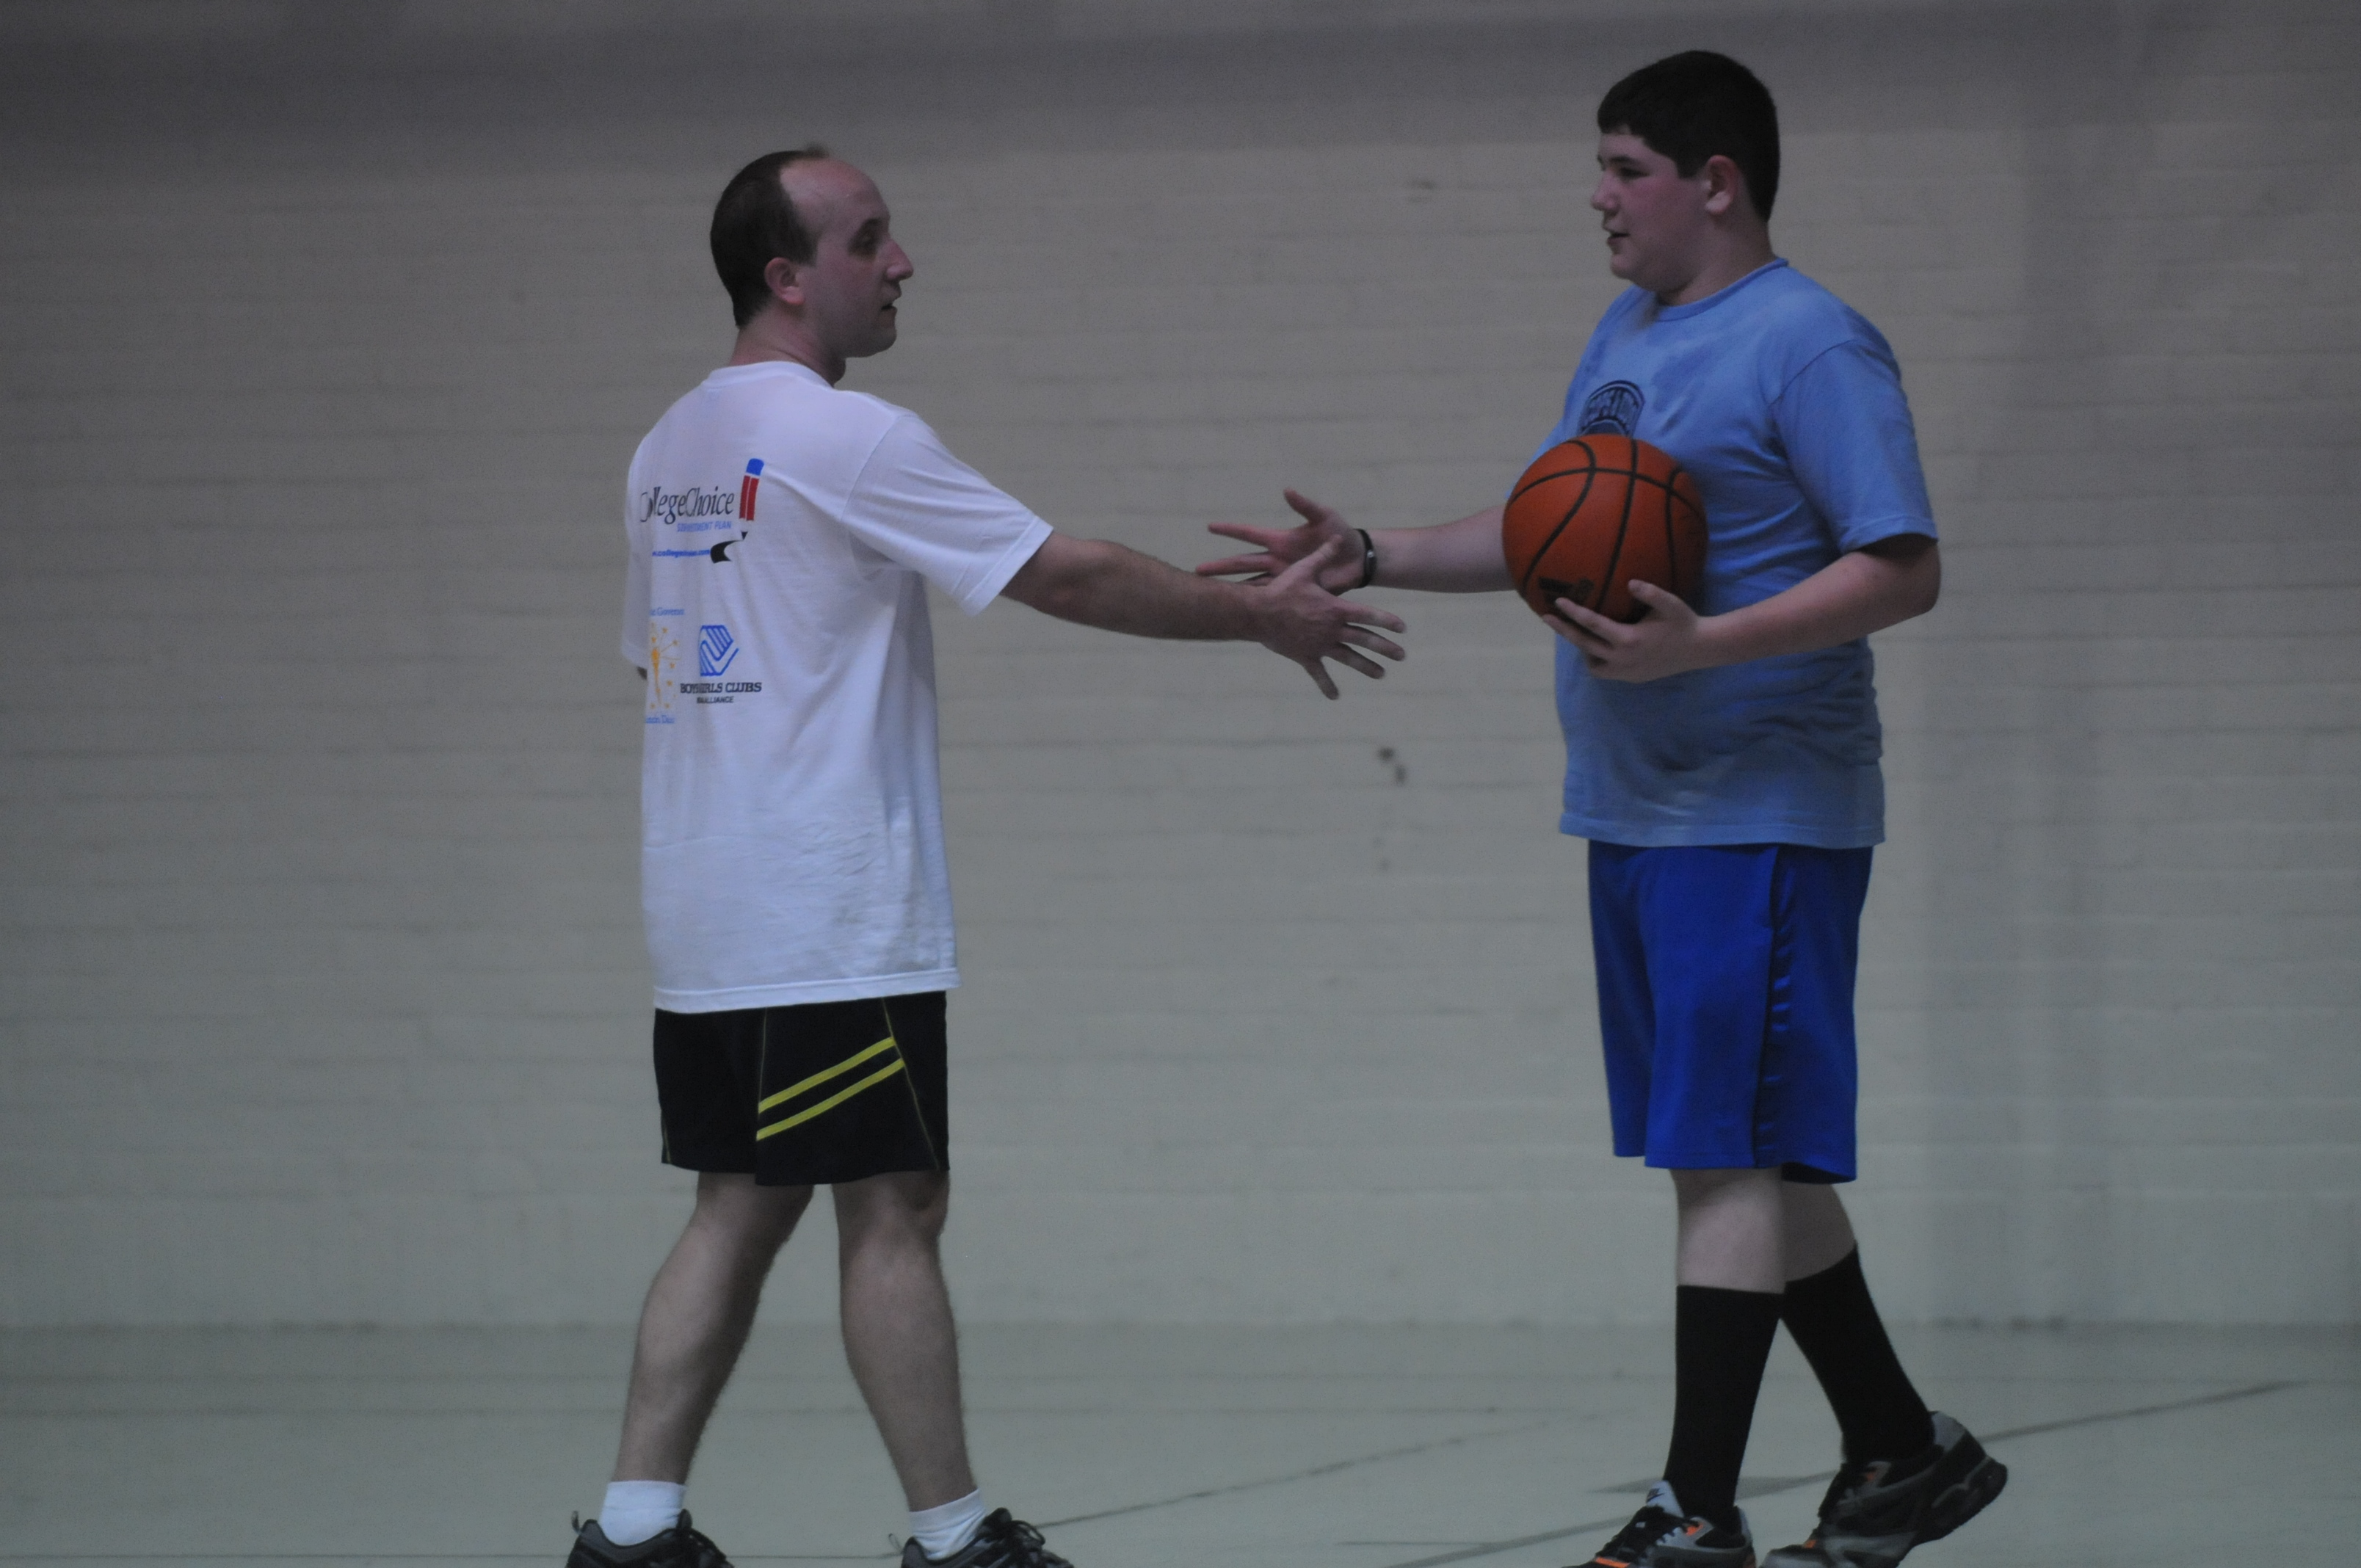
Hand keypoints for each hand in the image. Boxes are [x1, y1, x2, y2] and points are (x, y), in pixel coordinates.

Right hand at [1199, 489, 1368, 593]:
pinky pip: (1271, 601)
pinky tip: (1240, 615)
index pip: (1250, 534)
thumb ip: (1306, 506)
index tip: (1210, 527)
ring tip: (1212, 595)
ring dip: (1233, 590)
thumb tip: (1287, 490)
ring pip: (1251, 584)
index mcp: (1280, 540)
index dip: (1231, 530)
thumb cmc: (1342, 535)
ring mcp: (1283, 578)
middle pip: (1242, 563)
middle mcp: (1277, 559)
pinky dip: (1256, 606)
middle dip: (1221, 567)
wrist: (1358, 560)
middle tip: (1198, 571)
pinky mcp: (1294, 593)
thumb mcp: (1325, 517)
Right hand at [1256, 539, 1406, 697]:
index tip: (1403, 628)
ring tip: (1381, 674)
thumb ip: (1324, 556)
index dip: (1387, 620)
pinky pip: (1318, 674)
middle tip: (1402, 655)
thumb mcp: (1304, 570)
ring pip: (1349, 659)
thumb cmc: (1281, 589)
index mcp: (1336, 609)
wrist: (1258, 613)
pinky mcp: (1305, 657)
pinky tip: (1335, 696)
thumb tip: (1339, 537)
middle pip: (1365, 639)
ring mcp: (1320, 645)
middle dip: (1386, 648)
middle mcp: (1332, 629)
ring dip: (1367, 667)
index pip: (1369, 615)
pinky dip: (1327, 685)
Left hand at [1544, 579, 1711, 682]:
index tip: (1557, 601)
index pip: (1592, 624)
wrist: (1699, 650)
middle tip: (1547, 617)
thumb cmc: (1683, 622)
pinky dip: (1596, 660)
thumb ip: (1650, 592)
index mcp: (1629, 639)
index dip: (1573, 612)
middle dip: (1563, 630)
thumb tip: (1629, 582)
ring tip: (1577, 632)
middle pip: (1583, 645)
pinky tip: (1598, 647)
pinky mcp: (1630, 678)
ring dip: (1582, 649)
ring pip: (1591, 664)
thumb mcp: (1670, 604)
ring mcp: (1625, 672)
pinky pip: (1604, 672)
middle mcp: (1623, 659)